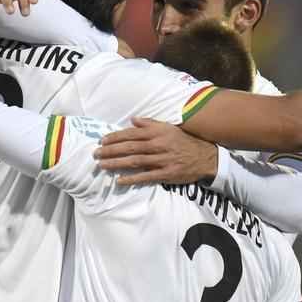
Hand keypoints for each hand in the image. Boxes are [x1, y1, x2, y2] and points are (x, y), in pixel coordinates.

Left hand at [93, 118, 218, 184]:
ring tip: (102, 165)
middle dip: (111, 150)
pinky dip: (132, 179)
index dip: (115, 137)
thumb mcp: (169, 128)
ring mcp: (162, 160)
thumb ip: (150, 124)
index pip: (132, 134)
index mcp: (157, 133)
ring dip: (117, 163)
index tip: (102, 141)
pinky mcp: (166, 174)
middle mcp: (158, 145)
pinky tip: (119, 180)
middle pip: (130, 147)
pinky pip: (146, 177)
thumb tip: (133, 120)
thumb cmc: (184, 141)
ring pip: (135, 161)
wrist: (206, 157)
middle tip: (96, 154)